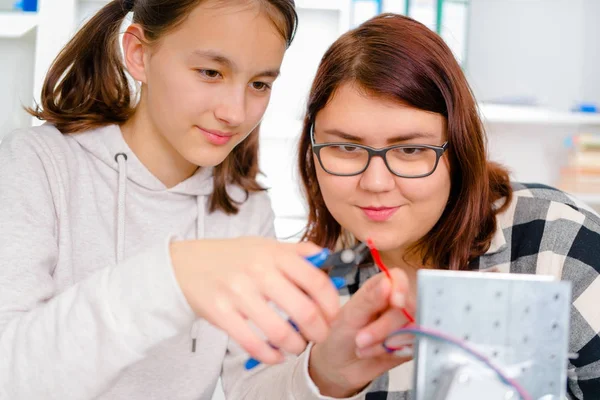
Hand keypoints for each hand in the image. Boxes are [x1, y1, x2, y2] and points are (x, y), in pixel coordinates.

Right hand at [170, 237, 340, 365]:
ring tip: (297, 346)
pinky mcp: (221, 313)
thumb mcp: (264, 244)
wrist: (185, 263)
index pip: (316, 281)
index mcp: (275, 254)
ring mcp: (239, 293)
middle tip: (319, 337)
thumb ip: (296, 251)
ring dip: (295, 346)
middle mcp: (259, 272)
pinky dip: (270, 356)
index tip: (333, 316)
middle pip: (304, 310)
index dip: (331, 304)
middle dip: (319, 331)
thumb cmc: (230, 256)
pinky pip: (252, 343)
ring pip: (280, 332)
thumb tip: (325, 255)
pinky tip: (275, 355)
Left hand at [308, 269, 413, 397]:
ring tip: (363, 348)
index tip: (396, 302)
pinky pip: (412, 346)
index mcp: (379, 288)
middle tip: (360, 339)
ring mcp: (404, 323)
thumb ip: (370, 299)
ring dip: (385, 343)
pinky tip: (376, 354)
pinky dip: (392, 352)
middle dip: (384, 327)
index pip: (398, 278)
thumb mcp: (350, 316)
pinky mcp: (410, 343)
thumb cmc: (341, 335)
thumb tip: (387, 283)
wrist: (340, 365)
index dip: (400, 288)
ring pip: (411, 328)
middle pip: (407, 307)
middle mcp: (395, 303)